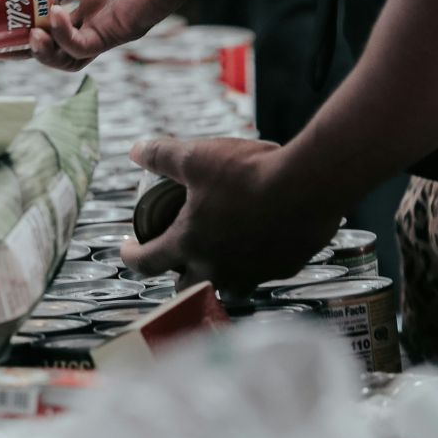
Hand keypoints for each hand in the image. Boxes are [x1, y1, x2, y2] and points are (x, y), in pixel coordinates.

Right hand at [9, 0, 205, 70]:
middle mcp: (95, 1)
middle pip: (50, 31)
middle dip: (20, 37)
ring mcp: (106, 19)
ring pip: (65, 54)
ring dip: (39, 52)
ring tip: (25, 36)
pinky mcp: (118, 30)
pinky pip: (82, 47)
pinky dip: (63, 39)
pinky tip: (54, 18)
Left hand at [120, 138, 340, 291]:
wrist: (309, 186)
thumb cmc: (249, 173)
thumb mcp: (197, 157)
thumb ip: (162, 155)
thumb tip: (136, 150)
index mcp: (189, 244)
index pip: (146, 263)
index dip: (130, 256)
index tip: (128, 249)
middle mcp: (217, 269)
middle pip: (185, 287)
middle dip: (176, 273)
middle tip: (177, 253)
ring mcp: (251, 274)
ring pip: (226, 287)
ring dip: (218, 275)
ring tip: (219, 253)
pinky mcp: (282, 269)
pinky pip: (261, 274)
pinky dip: (254, 262)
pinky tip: (259, 241)